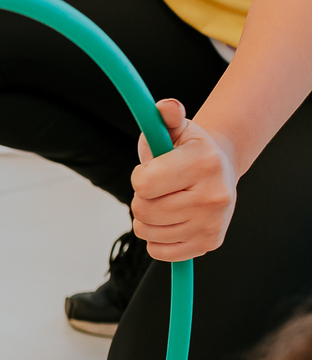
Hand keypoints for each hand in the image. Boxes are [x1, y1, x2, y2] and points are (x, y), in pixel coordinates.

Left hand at [131, 98, 236, 259]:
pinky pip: (159, 251)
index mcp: (204, 162)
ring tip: (166, 201)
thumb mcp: (174, 128)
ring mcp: (213, 222)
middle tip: (159, 188)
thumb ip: (166, 115)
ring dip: (148, 219)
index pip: (143, 185)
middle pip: (143, 211)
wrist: (219, 166)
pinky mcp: (209, 243)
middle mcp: (214, 195)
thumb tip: (167, 108)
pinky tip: (172, 220)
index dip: (139, 177)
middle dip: (142, 198)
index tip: (152, 169)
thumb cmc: (187, 148)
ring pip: (148, 233)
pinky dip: (157, 239)